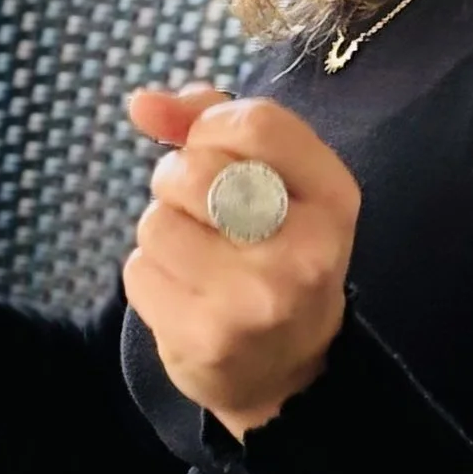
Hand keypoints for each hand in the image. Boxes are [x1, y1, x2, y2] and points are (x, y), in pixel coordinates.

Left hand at [122, 86, 359, 436]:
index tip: (214, 150)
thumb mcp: (274, 180)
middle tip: (198, 209)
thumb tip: (142, 102)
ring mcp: (256, 299)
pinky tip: (184, 293)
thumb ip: (211, 122)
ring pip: (157, 223)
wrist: (284, 370)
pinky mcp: (206, 337)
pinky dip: (149, 275)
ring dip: (161, 232)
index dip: (213, 127)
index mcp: (334, 196)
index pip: (256, 123)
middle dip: (176, 180)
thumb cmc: (274, 251)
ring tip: (195, 256)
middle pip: (196, 171)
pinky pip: (138, 271)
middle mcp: (306, 249)